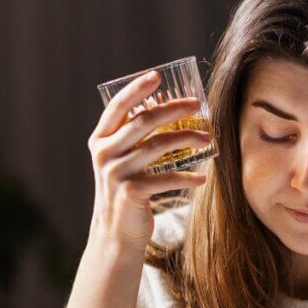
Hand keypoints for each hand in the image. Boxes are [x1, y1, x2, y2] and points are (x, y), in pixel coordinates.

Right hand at [87, 70, 210, 250]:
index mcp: (101, 139)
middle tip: (197, 104)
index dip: (137, 89)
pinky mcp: (131, 192)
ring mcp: (116, 173)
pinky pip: (166, 178)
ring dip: (187, 138)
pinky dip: (188, 177)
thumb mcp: (121, 160)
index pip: (118, 106)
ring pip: (158, 145)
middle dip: (173, 109)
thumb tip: (169, 108)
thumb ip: (133, 137)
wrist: (115, 231)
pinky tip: (202, 177)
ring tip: (207, 138)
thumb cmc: (125, 189)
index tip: (158, 75)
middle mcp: (105, 153)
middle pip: (143, 121)